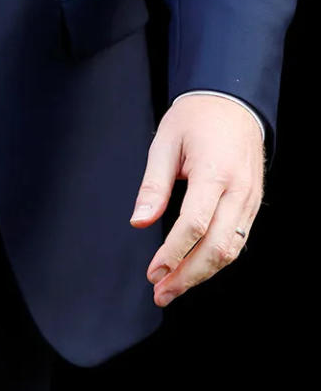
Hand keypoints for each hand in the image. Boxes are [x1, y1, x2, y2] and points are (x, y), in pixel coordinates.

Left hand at [130, 95, 264, 307]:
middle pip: (216, 247)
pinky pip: (238, 240)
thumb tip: (140, 221)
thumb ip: (154, 184)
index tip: (153, 272)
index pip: (194, 224)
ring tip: (173, 287)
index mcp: (214, 171)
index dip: (173, 253)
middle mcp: (238, 191)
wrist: (233, 101)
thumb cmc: (196, 117)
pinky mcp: (254, 204)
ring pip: (231, 250)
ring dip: (202, 275)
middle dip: (187, 276)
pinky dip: (217, 260)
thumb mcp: (166, 140)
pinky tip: (195, 268)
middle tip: (161, 292)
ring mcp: (250, 200)